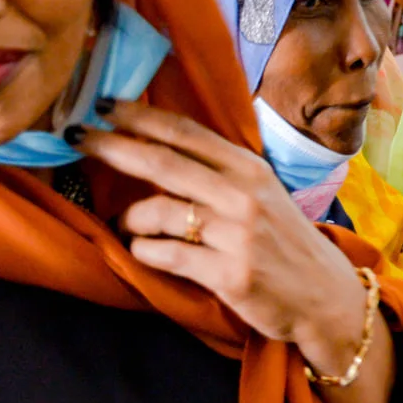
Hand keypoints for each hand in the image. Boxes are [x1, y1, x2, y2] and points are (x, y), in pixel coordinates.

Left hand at [73, 100, 393, 402]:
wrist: (325, 298)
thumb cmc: (285, 243)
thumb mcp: (263, 194)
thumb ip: (219, 171)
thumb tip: (157, 143)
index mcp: (251, 169)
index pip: (185, 132)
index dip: (138, 115)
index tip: (102, 105)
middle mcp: (244, 196)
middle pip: (162, 162)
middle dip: (112, 146)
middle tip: (78, 136)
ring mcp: (237, 236)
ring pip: (156, 213)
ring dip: (130, 219)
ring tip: (132, 226)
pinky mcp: (228, 274)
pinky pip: (163, 254)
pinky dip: (144, 251)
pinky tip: (148, 251)